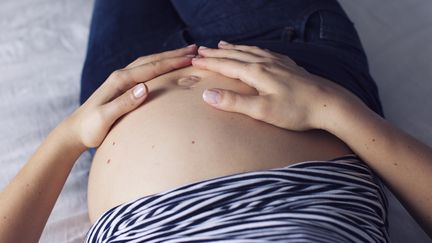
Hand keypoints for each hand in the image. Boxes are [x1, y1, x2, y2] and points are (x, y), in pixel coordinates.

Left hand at [67, 45, 196, 147]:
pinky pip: (145, 71)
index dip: (173, 62)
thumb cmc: (90, 128)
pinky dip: (159, 65)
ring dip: (168, 57)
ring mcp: (122, 80)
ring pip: (149, 63)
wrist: (75, 131)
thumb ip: (124, 103)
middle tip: (196, 50)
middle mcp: (121, 76)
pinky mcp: (122, 86)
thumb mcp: (105, 118)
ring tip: (186, 54)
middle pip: (152, 60)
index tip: (192, 59)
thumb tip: (145, 87)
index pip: (152, 68)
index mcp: (120, 81)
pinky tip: (166, 67)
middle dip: (174, 54)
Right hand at [192, 41, 364, 130]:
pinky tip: (254, 50)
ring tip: (221, 45)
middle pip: (235, 55)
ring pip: (249, 51)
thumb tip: (208, 94)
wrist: (328, 104)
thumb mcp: (262, 111)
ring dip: (233, 48)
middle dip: (216, 53)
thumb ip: (234, 102)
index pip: (226, 66)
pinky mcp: (288, 65)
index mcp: (256, 72)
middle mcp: (265, 63)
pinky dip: (251, 49)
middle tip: (200, 51)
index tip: (194, 61)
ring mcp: (278, 62)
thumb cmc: (296, 110)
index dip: (208, 63)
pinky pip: (263, 52)